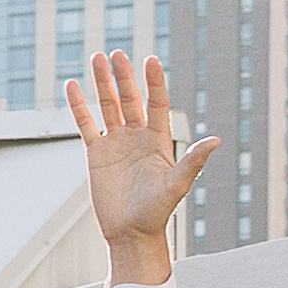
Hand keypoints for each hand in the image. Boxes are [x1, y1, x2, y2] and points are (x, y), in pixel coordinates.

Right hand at [72, 46, 216, 275]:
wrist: (131, 233)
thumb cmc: (158, 212)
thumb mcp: (178, 184)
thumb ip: (194, 161)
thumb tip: (216, 140)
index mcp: (158, 140)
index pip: (156, 103)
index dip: (154, 82)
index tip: (150, 60)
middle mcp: (137, 137)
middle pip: (130, 98)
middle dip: (124, 77)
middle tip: (117, 54)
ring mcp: (115, 143)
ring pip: (108, 106)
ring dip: (102, 83)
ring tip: (97, 58)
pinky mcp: (95, 154)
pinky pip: (86, 125)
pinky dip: (78, 106)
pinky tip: (72, 87)